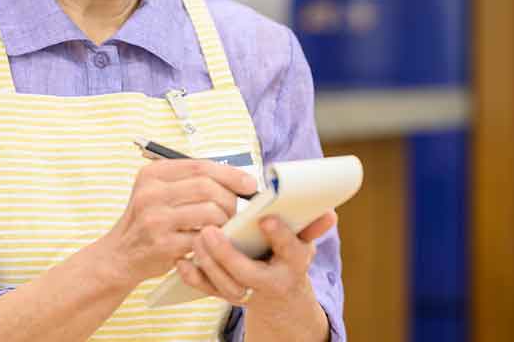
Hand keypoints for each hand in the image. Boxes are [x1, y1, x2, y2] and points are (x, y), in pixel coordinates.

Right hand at [103, 160, 257, 286]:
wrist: (119, 254)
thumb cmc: (148, 221)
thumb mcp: (157, 191)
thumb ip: (189, 181)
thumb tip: (236, 179)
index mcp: (152, 174)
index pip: (199, 165)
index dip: (230, 174)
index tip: (249, 184)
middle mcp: (151, 193)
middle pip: (207, 187)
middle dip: (230, 199)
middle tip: (235, 211)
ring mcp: (155, 219)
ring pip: (210, 212)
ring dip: (225, 221)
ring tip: (223, 227)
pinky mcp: (163, 245)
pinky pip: (203, 237)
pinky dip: (214, 239)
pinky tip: (212, 241)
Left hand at [175, 210, 337, 307]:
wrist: (281, 301)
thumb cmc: (288, 262)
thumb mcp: (303, 245)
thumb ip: (312, 227)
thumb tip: (330, 212)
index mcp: (293, 264)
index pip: (289, 250)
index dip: (279, 235)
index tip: (266, 219)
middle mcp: (270, 282)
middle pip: (247, 272)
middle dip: (227, 253)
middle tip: (210, 230)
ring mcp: (247, 292)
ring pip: (225, 284)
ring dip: (208, 263)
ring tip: (197, 238)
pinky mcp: (228, 295)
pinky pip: (208, 290)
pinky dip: (194, 277)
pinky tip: (183, 261)